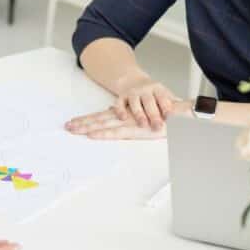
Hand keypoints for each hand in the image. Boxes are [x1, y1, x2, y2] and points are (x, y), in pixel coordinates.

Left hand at [64, 100, 193, 139]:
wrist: (183, 114)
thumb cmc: (166, 118)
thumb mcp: (145, 118)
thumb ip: (131, 117)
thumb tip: (115, 115)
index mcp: (126, 114)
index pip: (102, 116)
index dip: (87, 120)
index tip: (73, 123)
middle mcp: (125, 116)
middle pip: (98, 119)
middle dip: (82, 123)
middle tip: (66, 127)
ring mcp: (129, 122)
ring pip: (104, 124)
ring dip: (88, 127)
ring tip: (73, 130)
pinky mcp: (136, 129)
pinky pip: (116, 132)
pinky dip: (103, 133)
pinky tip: (92, 135)